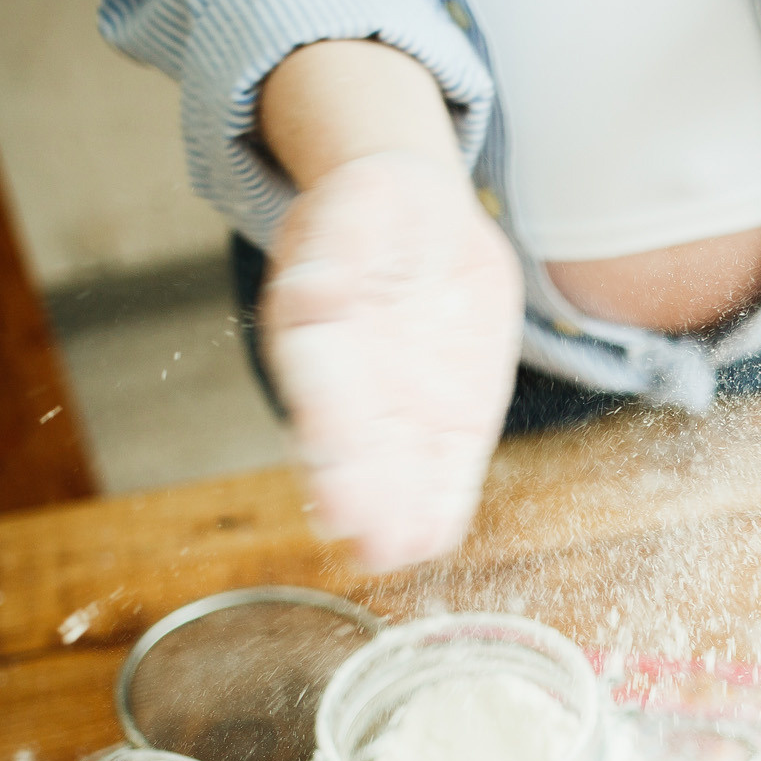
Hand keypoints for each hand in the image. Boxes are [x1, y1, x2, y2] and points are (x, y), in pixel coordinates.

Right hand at [262, 151, 522, 569]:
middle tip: (360, 541)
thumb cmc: (379, 214)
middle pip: (349, 443)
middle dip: (357, 491)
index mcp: (316, 326)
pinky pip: (440, 467)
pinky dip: (437, 501)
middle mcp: (350, 382)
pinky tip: (430, 538)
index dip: (323, 428)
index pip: (316, 383)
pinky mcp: (446, 420)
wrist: (426, 226)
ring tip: (391, 553)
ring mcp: (395, 408)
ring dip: (392, 511)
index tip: (325, 467)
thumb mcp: (358, 207)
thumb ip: (337, 246)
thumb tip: (314, 288)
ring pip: (391, 467)